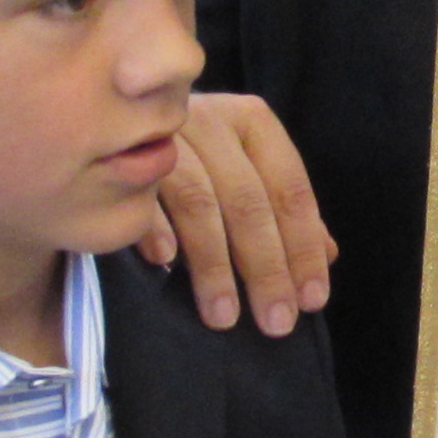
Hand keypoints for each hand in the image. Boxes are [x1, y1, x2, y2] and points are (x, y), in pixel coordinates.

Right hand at [140, 91, 332, 333]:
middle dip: (266, 268)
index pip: (290, 190)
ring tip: (224, 316)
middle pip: (249, 201)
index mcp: (252, 122)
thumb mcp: (245, 170)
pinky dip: (156, 228)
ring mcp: (164, 135)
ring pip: (199, 203)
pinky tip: (165, 264)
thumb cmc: (194, 153)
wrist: (109, 114)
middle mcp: (212, 120)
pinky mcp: (118, 153)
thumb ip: (282, 209)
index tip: (311, 300)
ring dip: (213, 265)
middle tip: (276, 322)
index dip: (303, 248)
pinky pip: (142, 196)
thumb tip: (327, 256)